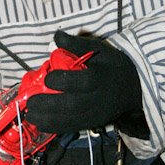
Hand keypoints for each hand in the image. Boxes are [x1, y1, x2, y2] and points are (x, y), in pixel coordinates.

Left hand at [26, 30, 146, 134]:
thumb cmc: (112, 65)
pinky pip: (73, 128)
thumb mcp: (99, 49)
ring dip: (48, 120)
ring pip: (71, 120)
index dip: (62, 80)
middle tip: (30, 102)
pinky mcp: (92, 122)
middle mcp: (97, 98)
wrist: (134, 86)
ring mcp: (95, 113)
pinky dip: (56, 128)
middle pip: (73, 105)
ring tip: (30, 115)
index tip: (47, 77)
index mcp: (99, 77)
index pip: (81, 81)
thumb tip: (56, 36)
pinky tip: (40, 124)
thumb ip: (76, 44)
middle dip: (49, 105)